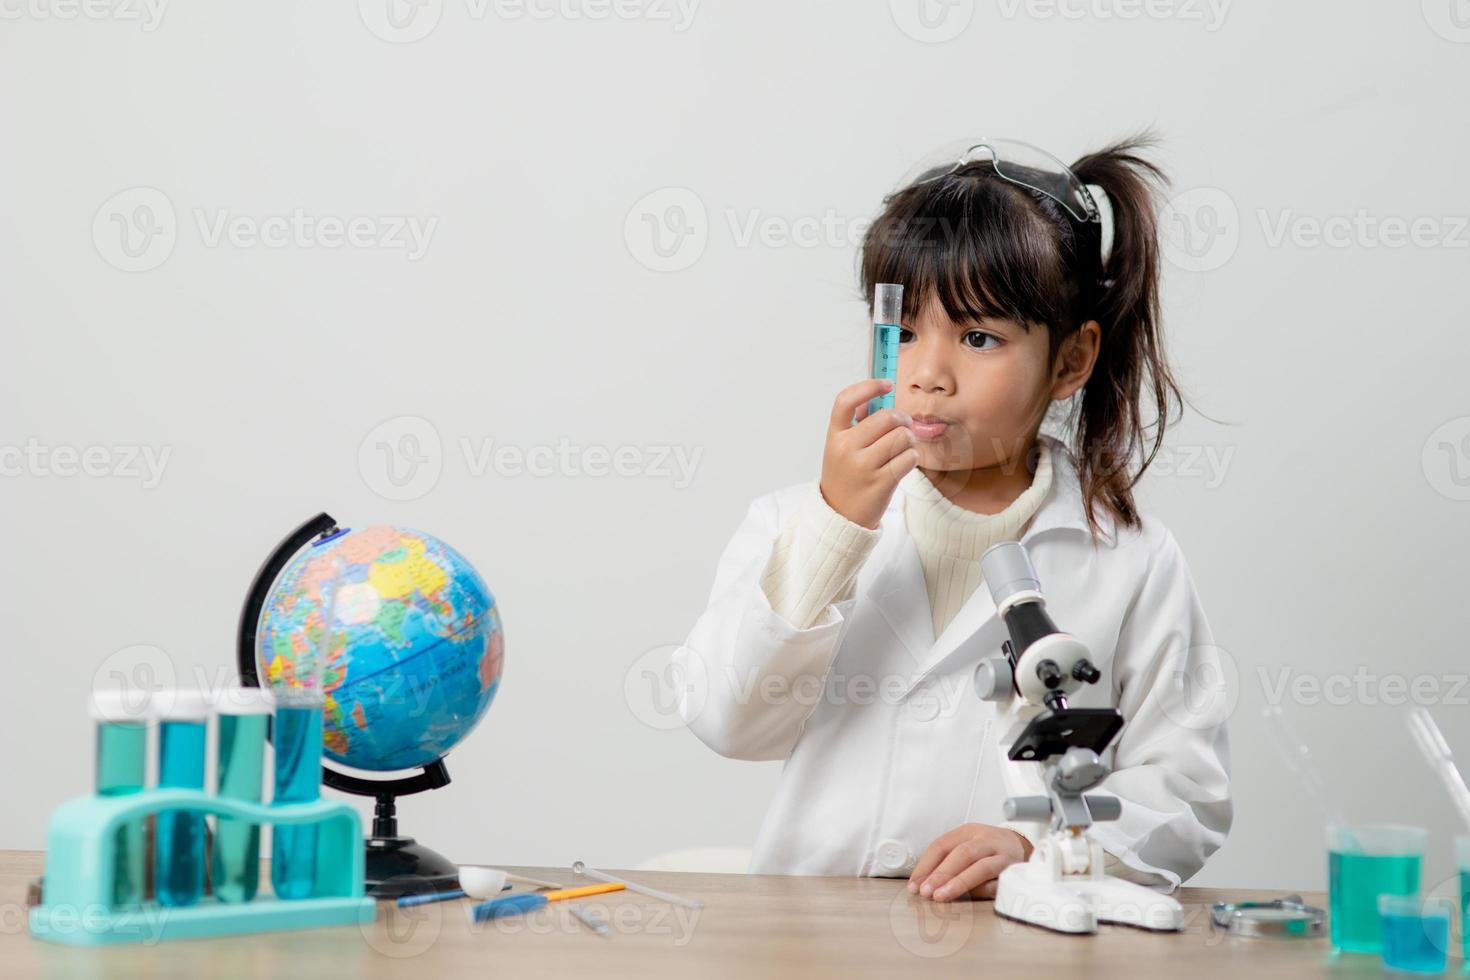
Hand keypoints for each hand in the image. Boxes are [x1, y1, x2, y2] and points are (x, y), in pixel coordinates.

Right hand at [819, 379, 917, 529]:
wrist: (840, 515)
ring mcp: (863, 467)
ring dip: (909, 440)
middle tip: (903, 426)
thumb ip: (858, 423)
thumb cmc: (846, 475)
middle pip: (886, 417)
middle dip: (902, 419)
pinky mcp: (881, 483)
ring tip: (902, 448)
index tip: (887, 384)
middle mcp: (846, 449)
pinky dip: (912, 457)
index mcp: (834, 435)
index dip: (868, 386)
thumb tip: (883, 395)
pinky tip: (903, 463)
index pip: (845, 400)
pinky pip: (909, 458)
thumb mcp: (841, 447)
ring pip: (902, 436)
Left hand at [908, 824, 1032, 901]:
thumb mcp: (965, 846)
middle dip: (940, 874)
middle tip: (925, 892)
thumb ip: (946, 862)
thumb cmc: (986, 850)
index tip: (914, 885)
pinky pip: (998, 884)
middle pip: (961, 854)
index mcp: (968, 831)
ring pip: (981, 867)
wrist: (1022, 847)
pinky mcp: (1015, 871)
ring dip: (959, 883)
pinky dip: (983, 892)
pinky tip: (970, 900)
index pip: (942, 845)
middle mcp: (986, 839)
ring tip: (941, 896)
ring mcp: (1003, 855)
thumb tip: (922, 885)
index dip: (926, 865)